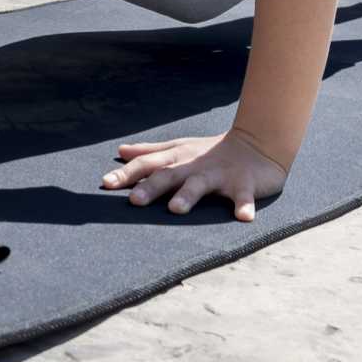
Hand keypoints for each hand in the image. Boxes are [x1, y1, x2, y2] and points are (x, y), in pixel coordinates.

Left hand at [99, 130, 287, 221]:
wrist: (256, 143)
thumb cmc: (209, 151)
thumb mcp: (178, 148)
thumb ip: (149, 152)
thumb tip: (121, 151)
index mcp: (176, 159)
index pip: (146, 166)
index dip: (126, 175)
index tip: (105, 185)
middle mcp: (193, 166)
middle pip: (168, 175)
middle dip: (151, 187)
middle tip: (133, 201)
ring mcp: (218, 174)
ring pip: (200, 185)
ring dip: (188, 195)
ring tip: (176, 209)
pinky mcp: (243, 184)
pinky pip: (243, 196)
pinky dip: (244, 205)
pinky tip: (243, 217)